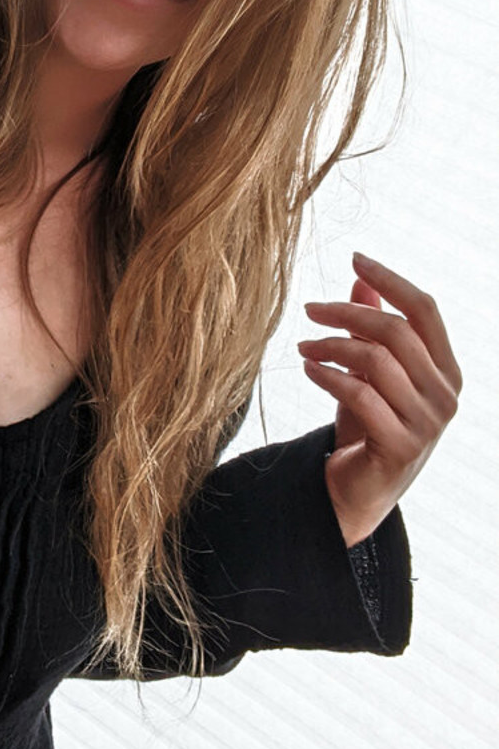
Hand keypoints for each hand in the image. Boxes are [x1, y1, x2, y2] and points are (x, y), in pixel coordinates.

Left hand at [297, 252, 461, 546]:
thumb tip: (360, 281)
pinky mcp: (401, 447)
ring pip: (375, 361)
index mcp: (447, 369)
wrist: (360, 490)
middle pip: (396, 331)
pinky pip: (360, 395)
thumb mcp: (370, 372)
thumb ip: (372, 330)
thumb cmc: (368, 424)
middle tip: (309, 309)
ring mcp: (427, 423)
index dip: (391, 279)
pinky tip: (307, 367)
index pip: (425, 310)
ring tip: (302, 345)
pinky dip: (327, 375)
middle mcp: (445, 394)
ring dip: (330, 345)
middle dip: (347, 313)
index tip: (355, 258)